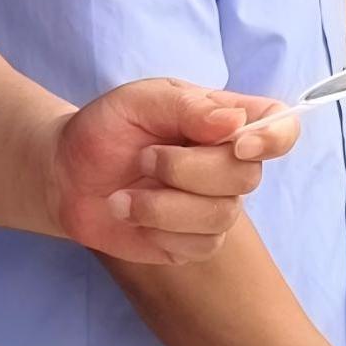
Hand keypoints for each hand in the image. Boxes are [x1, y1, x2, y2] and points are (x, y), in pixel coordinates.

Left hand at [50, 80, 298, 264]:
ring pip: (221, 216)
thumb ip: (185, 107)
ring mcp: (214, 206)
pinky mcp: (194, 241)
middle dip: (187, 171)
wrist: (65, 176)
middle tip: (143, 158)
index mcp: (225, 120)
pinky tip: (130, 214)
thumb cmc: (106, 129)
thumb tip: (234, 123)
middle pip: (247, 176)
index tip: (239, 143)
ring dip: (163, 205)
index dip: (275, 137)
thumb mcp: (137, 101)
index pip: (280, 124)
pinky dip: (157, 230)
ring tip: (124, 194)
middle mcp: (228, 163)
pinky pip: (199, 244)